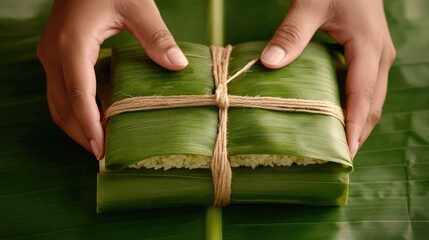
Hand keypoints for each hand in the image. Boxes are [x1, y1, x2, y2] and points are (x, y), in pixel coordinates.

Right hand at [38, 0, 187, 158]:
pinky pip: (61, 92)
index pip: (79, 96)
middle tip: (105, 155)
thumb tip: (178, 65)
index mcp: (72, 45)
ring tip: (99, 144)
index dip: (90, 127)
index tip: (102, 151)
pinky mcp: (57, 56)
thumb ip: (156, 36)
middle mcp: (55, 55)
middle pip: (63, 107)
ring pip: (57, 103)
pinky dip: (75, 111)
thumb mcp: (136, 5)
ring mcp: (52, 56)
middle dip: (81, 134)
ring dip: (76, 126)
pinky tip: (95, 120)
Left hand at [260, 0, 395, 157]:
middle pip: (372, 106)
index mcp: (369, 49)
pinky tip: (337, 118)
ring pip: (371, 100)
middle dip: (357, 135)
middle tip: (337, 160)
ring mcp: (377, 57)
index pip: (362, 98)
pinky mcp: (369, 55)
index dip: (353, 129)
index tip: (343, 155)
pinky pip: (365, 90)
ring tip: (337, 147)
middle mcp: (379, 58)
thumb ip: (292, 33)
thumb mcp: (312, 3)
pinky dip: (355, 110)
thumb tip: (270, 63)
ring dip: (357, 125)